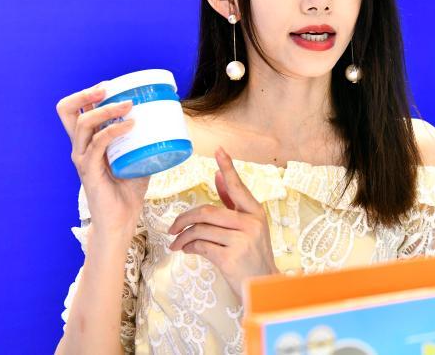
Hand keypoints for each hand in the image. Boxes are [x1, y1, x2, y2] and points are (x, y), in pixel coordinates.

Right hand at [56, 81, 149, 239]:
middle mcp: (80, 146)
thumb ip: (146, 141)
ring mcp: (82, 158)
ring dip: (107, 109)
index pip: (76, 110)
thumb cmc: (128, 190)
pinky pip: (97, 144)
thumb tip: (169, 122)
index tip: (111, 85)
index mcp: (88, 141)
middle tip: (109, 87)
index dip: (87, 94)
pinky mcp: (89, 170)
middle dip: (85, 94)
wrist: (121, 220)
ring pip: (83, 123)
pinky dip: (113, 131)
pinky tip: (130, 125)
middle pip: (66, 111)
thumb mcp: (138, 157)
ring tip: (129, 104)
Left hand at [167, 147, 278, 299]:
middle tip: (173, 226)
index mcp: (255, 212)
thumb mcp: (248, 225)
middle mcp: (250, 223)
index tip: (219, 150)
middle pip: (207, 212)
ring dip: (183, 237)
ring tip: (177, 243)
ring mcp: (241, 241)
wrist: (262, 284)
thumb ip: (232, 201)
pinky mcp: (230, 258)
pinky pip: (201, 246)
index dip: (228, 167)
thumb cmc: (252, 253)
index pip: (238, 186)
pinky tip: (186, 250)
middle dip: (184, 218)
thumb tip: (218, 175)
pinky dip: (189, 247)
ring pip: (200, 230)